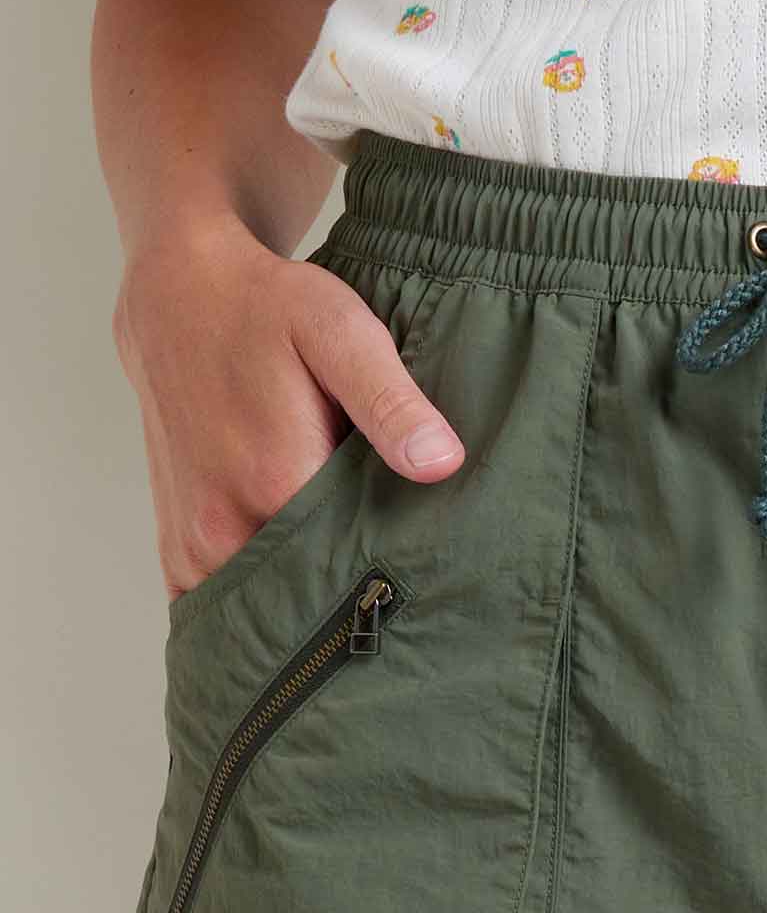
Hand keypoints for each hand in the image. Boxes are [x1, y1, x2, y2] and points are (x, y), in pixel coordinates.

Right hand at [115, 215, 464, 601]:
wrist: (178, 297)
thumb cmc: (269, 309)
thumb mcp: (341, 334)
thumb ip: (391, 403)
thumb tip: (442, 463)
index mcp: (276, 485)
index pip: (355, 572)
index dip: (398, 578)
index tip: (428, 580)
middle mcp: (225, 526)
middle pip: (310, 601)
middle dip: (354, 607)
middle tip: (401, 598)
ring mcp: (193, 543)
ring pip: (264, 613)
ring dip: (307, 614)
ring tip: (355, 599)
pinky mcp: (176, 545)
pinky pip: (217, 607)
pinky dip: (258, 612)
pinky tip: (299, 601)